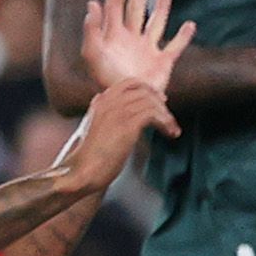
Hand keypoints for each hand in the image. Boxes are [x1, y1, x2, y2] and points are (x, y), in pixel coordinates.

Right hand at [55, 79, 178, 194]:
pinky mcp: (127, 125)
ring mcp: (118, 112)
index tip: (159, 99)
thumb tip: (100, 99)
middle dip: (160, 102)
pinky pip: (154, 115)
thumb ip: (99, 113)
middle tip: (169, 116)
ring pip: (151, 103)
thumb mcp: (91, 129)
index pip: (128, 83)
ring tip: (172, 129)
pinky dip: (166, 123)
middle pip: (143, 91)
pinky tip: (170, 133)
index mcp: (101, 102)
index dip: (147, 89)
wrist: (83, 171)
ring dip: (166, 116)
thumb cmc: (88, 157)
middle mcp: (109, 102)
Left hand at [79, 0, 194, 96]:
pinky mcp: (163, 63)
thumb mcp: (93, 53)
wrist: (127, 103)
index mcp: (114, 37)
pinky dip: (184, 37)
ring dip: (161, 10)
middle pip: (135, 12)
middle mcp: (131, 41)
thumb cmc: (107, 81)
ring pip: (156, 25)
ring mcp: (148, 51)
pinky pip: (175, 47)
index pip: (114, 8)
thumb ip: (92, 29)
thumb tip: (92, 3)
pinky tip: (190, 25)